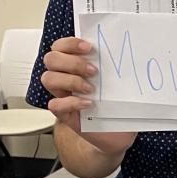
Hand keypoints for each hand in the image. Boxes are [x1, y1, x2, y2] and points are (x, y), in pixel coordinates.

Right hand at [41, 38, 136, 154]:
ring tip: (90, 88)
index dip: (70, 43)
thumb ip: (116, 66)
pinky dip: (71, 102)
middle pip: (51, 59)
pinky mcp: (64, 114)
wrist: (117, 134)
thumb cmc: (116, 106)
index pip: (59, 46)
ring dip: (70, 81)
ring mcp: (62, 95)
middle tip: (92, 71)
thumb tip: (128, 52)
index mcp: (74, 65)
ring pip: (48, 79)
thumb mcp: (118, 83)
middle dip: (71, 62)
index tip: (89, 48)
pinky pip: (55, 104)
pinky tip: (88, 104)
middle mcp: (65, 78)